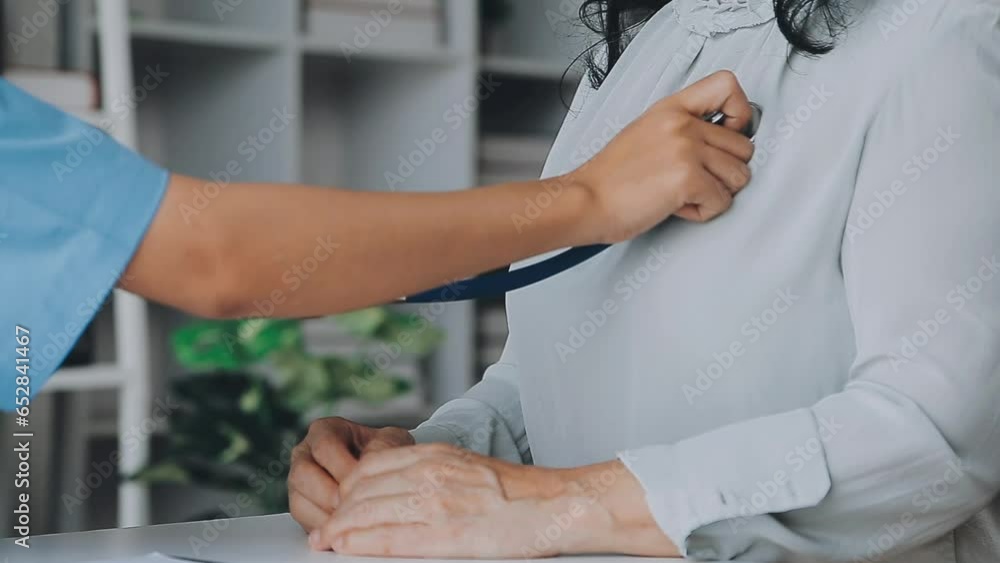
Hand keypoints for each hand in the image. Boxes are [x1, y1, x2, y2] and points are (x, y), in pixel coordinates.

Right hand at [288, 417, 413, 532]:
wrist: (384, 471)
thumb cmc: (386, 452)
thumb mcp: (390, 441)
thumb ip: (381, 447)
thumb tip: (368, 465)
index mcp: (324, 431)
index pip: (325, 447)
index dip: (343, 467)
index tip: (363, 483)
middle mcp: (304, 455)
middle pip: (303, 475)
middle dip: (330, 495)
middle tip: (353, 507)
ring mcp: (299, 483)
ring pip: (299, 502)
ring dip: (326, 516)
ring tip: (351, 523)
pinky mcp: (302, 508)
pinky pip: (304, 522)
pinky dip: (325, 531)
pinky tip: (345, 533)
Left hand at [309, 444, 679, 557]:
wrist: (552, 505)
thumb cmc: (513, 492)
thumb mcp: (463, 467)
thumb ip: (427, 472)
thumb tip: (394, 489)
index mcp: (433, 455)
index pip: (369, 469)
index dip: (345, 491)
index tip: (335, 507)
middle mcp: (429, 473)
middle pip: (362, 492)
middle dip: (336, 514)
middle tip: (322, 532)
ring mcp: (436, 503)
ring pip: (368, 513)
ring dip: (341, 531)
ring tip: (326, 544)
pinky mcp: (445, 533)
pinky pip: (390, 539)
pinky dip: (361, 544)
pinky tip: (346, 550)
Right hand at [568, 70, 756, 243]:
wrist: (585, 201)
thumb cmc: (609, 179)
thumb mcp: (645, 132)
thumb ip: (681, 128)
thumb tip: (718, 140)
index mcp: (670, 109)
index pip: (727, 85)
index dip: (740, 114)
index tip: (729, 133)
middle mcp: (682, 124)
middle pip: (743, 147)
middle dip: (724, 171)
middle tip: (692, 180)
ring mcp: (686, 149)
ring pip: (739, 176)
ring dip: (715, 193)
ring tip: (682, 193)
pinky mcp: (688, 178)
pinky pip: (722, 201)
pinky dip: (702, 212)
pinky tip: (676, 206)